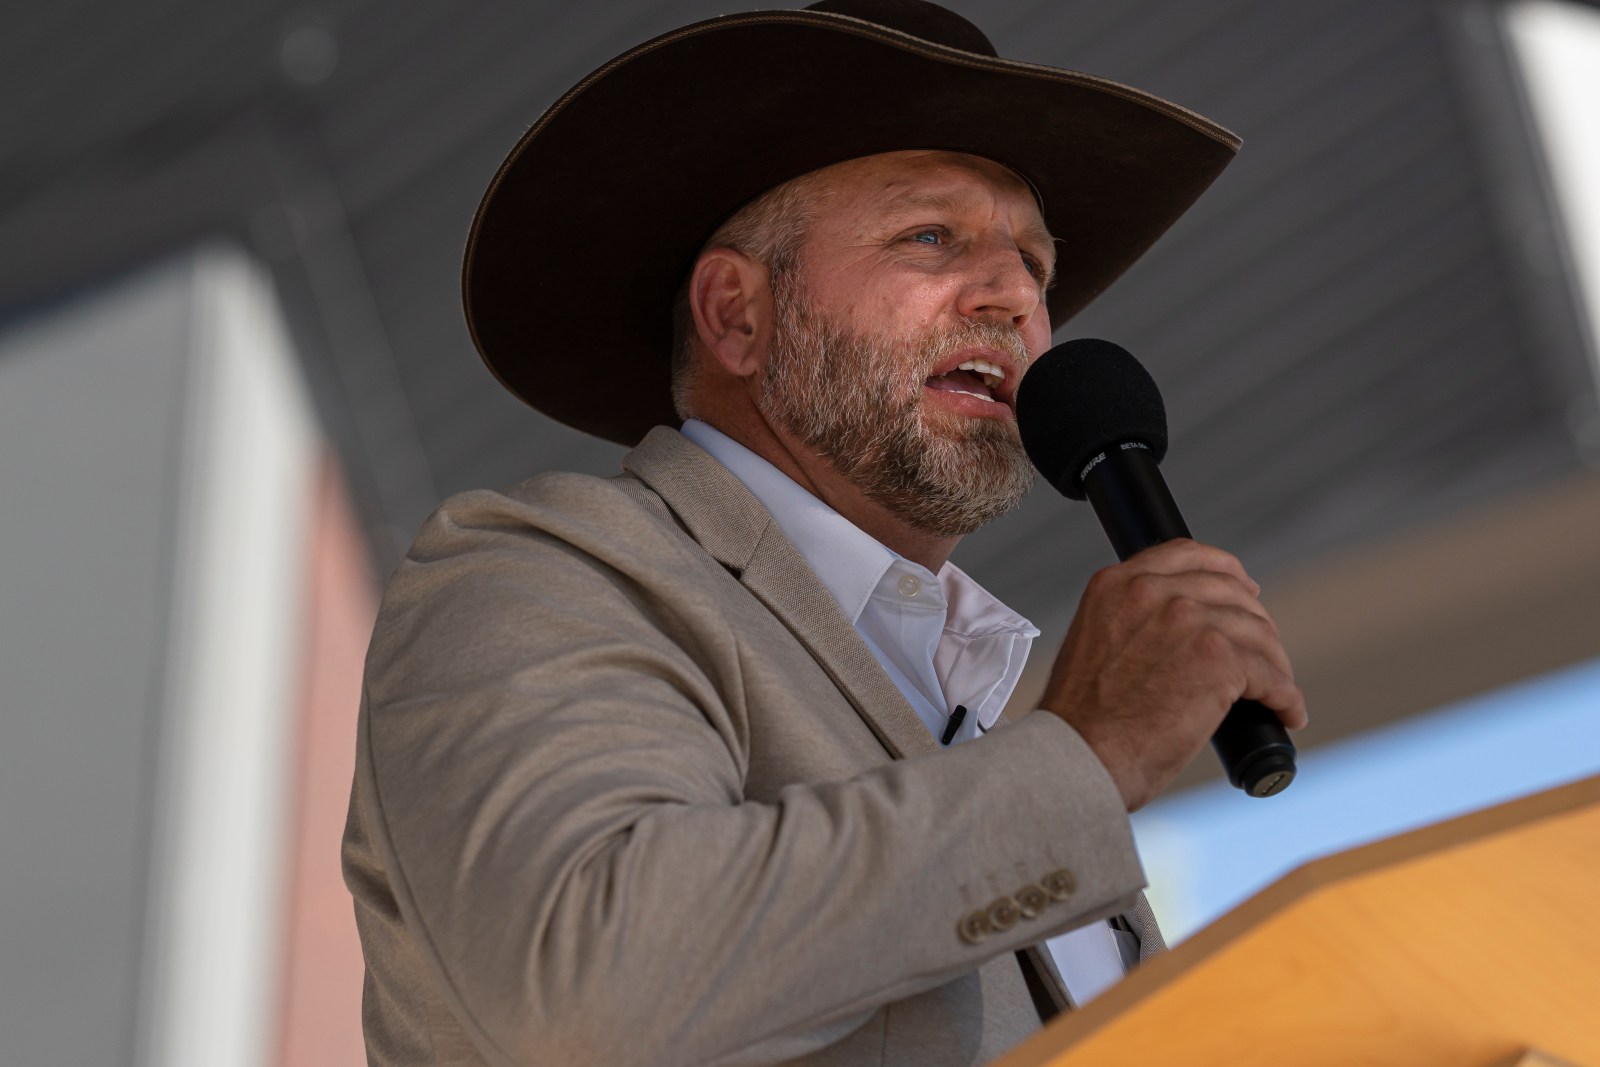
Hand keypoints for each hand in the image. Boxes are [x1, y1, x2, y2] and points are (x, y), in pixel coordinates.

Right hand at [1039, 539, 1306, 811]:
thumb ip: (1131, 621)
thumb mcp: (1093, 642)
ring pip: (1258, 633)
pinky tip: (1287, 712)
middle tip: (1266, 652)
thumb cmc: (1082, 720)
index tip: (1245, 591)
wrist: (1079, 757)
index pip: (1187, 554)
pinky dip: (1285, 696)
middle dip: (1256, 622)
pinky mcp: (1219, 660)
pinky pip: (1271, 675)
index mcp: (1117, 584)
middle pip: (1232, 592)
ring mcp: (1189, 622)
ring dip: (1274, 664)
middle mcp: (1154, 592)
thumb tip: (1179, 634)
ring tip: (1277, 692)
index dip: (1226, 571)